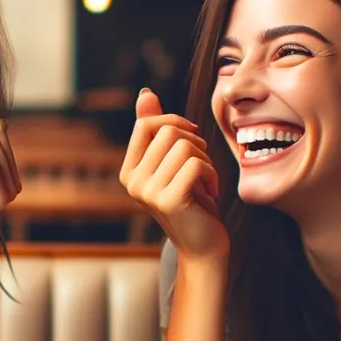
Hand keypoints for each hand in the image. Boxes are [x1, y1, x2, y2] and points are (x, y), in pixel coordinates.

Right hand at [120, 89, 227, 261]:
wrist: (204, 247)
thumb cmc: (193, 202)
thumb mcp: (173, 163)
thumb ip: (156, 130)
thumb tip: (145, 93)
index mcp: (129, 171)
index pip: (146, 124)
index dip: (174, 123)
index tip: (191, 140)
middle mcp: (132, 182)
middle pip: (167, 132)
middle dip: (195, 142)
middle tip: (202, 166)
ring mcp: (148, 192)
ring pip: (184, 146)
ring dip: (206, 159)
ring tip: (206, 180)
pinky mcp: (168, 201)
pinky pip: (196, 164)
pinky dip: (212, 174)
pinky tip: (212, 192)